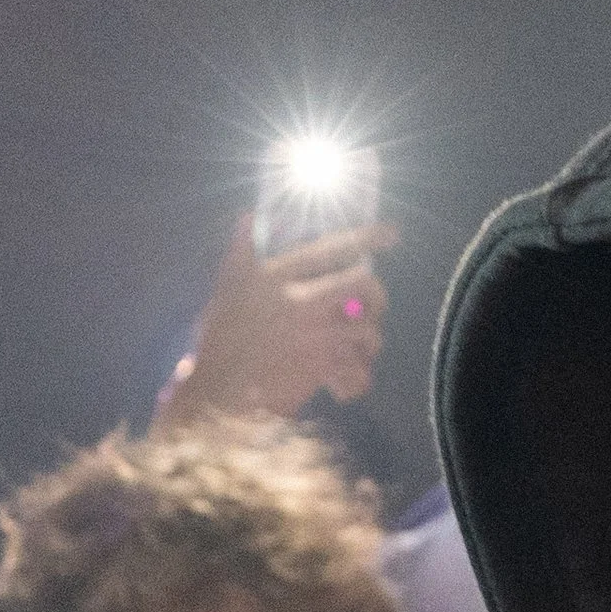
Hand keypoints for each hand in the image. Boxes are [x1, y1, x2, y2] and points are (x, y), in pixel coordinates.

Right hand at [155, 213, 394, 426]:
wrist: (219, 396)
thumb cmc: (221, 341)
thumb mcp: (225, 288)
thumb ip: (241, 252)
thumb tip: (251, 216)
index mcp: (276, 275)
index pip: (330, 248)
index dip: (367, 237)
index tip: (392, 233)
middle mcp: (299, 299)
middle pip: (364, 283)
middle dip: (376, 294)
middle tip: (371, 306)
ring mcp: (314, 334)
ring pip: (368, 329)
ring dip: (369, 341)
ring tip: (356, 349)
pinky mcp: (322, 368)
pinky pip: (360, 370)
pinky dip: (359, 379)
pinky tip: (346, 382)